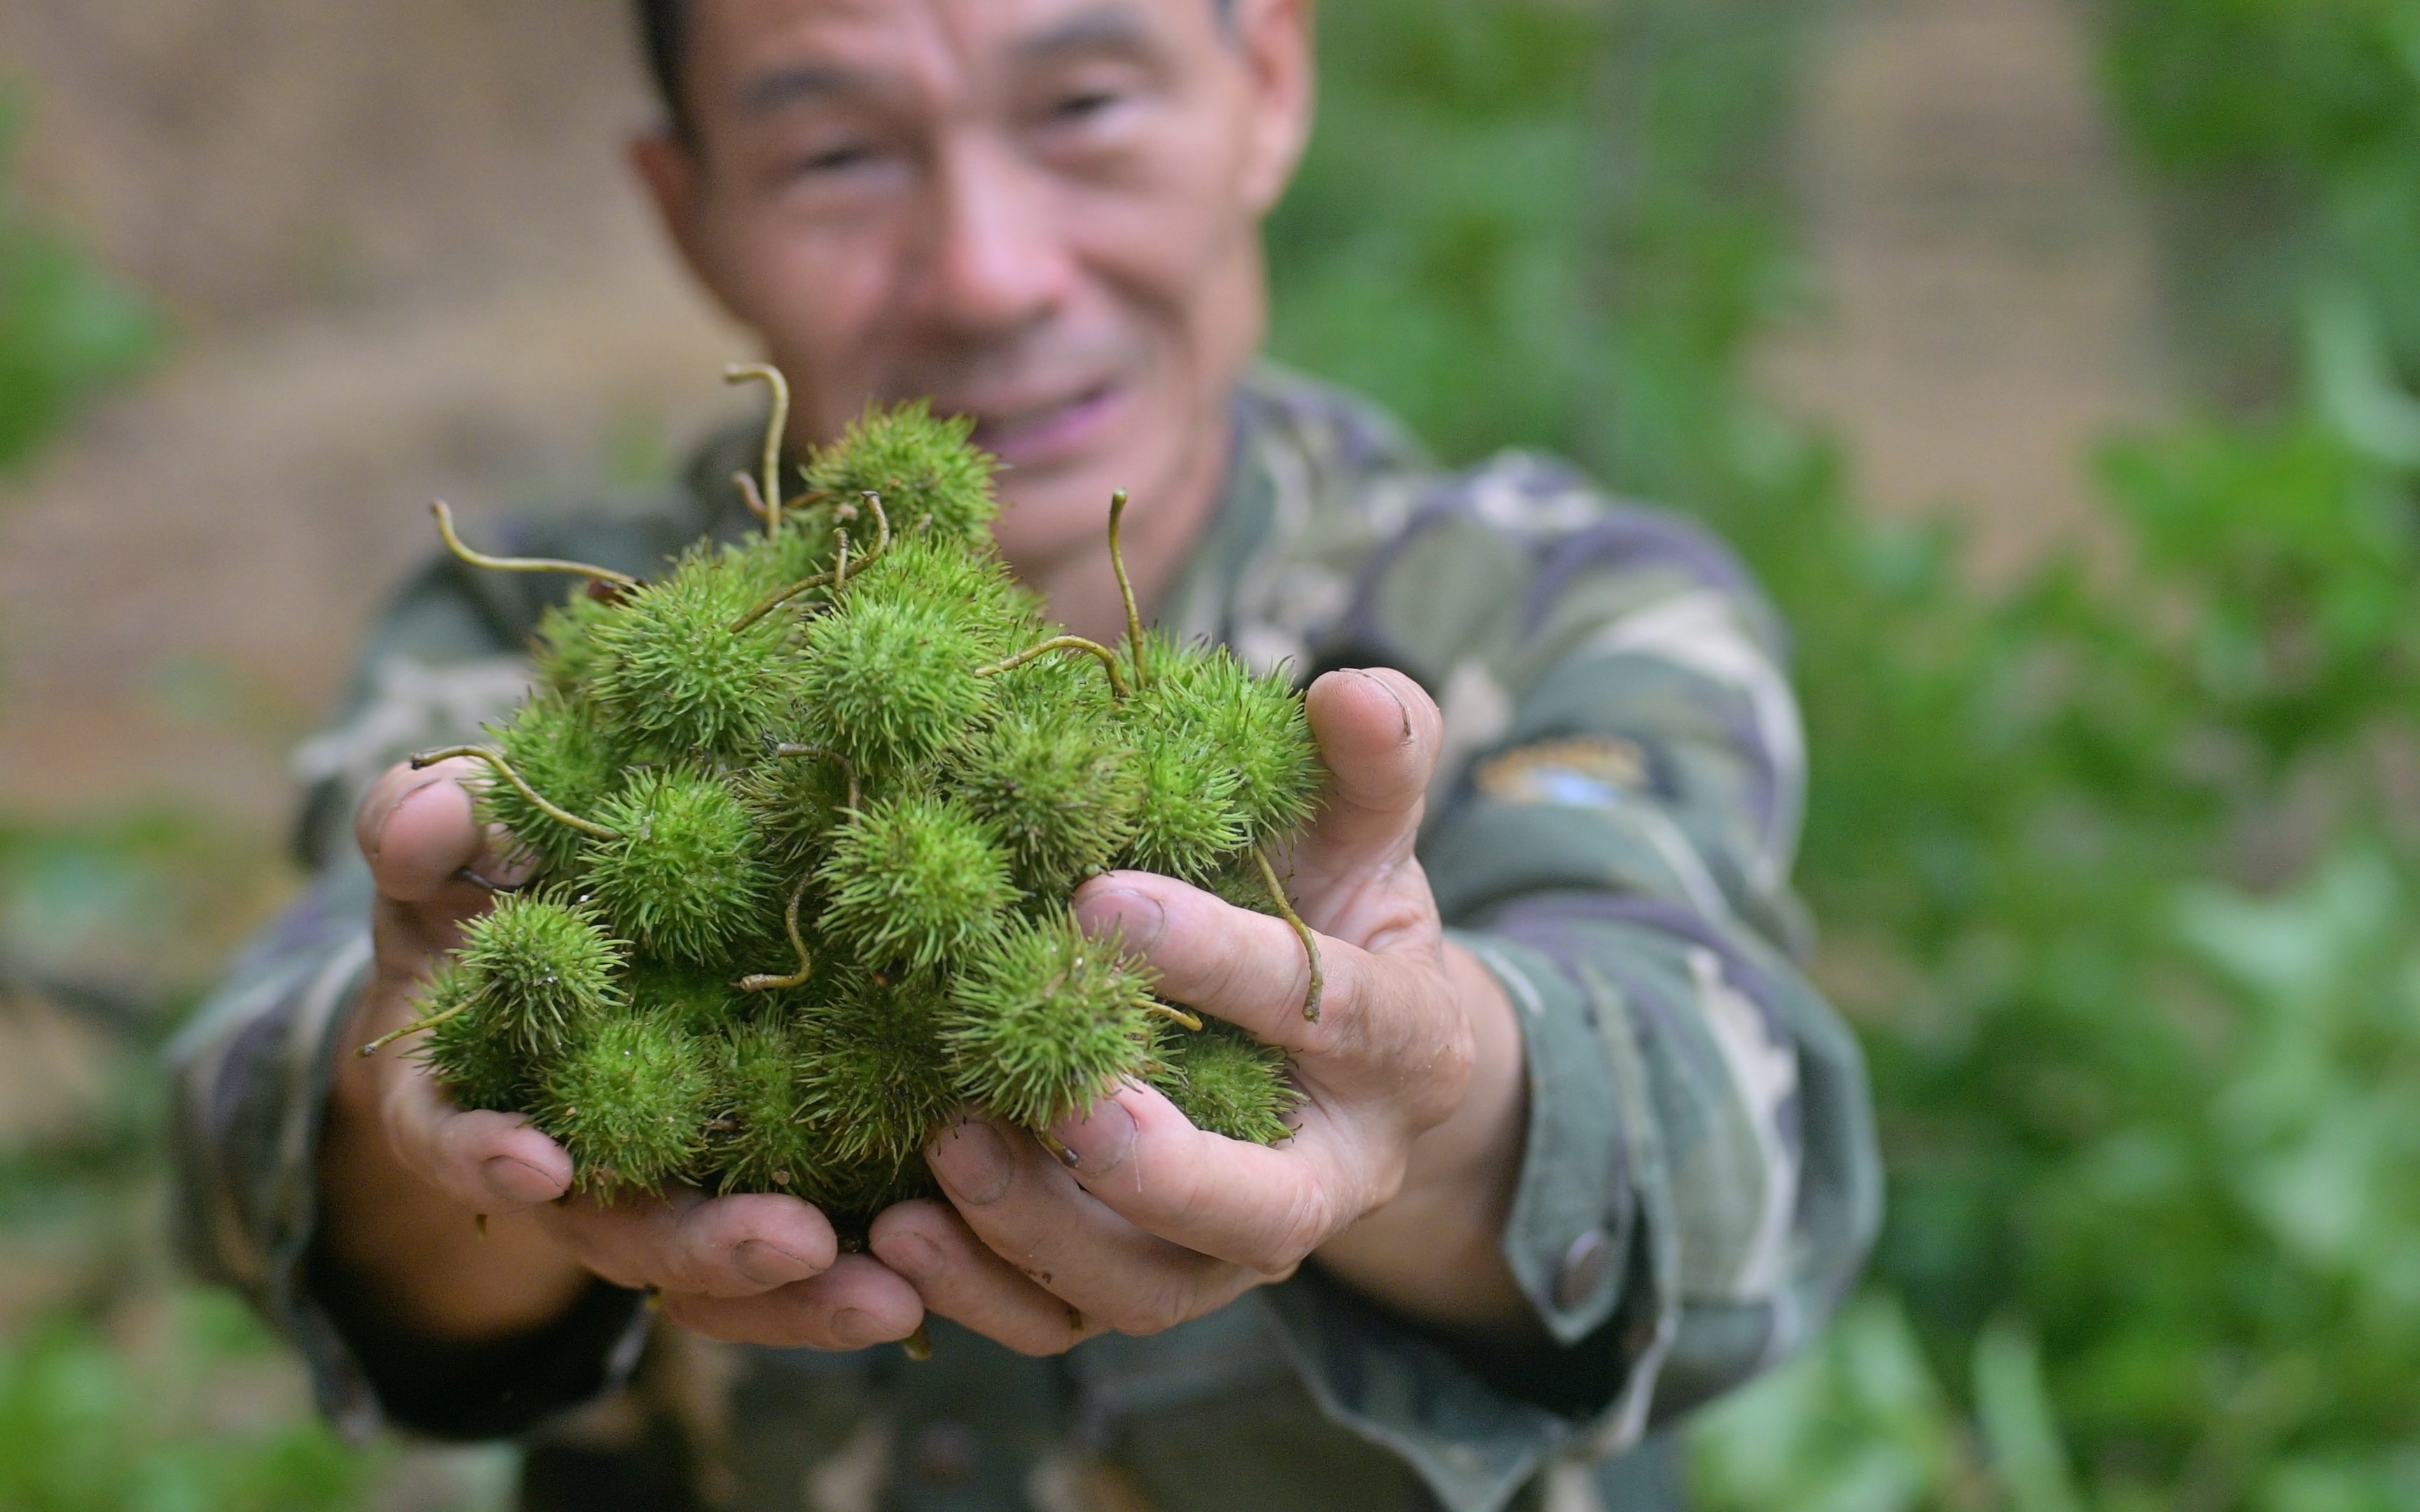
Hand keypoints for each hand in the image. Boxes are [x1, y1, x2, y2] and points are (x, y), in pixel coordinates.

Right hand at [316, 757, 924, 1349]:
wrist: (562, 924)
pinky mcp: (753, 1180)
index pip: (456, 1139)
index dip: (487, 1157)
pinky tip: (940, 1263)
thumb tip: (420, 822)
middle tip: (795, 1245)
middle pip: (627, 1233)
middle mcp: (565, 1171)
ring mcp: (663, 1187)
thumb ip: (418, 830)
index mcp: (466, 1095)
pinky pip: (803, 1248)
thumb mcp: (443, 849)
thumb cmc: (483, 886)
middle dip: (707, 1247)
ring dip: (804, 1295)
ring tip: (895, 1298)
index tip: (538, 1165)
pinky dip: (862, 1264)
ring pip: (725, 1271)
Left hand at [867, 668, 1532, 1353]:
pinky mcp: (1145, 1285)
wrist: (1346, 1057)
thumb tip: (1351, 687)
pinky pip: (1069, 1324)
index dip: (1224, 964)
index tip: (1102, 899)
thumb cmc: (1336, 907)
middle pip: (1264, 1209)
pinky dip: (984, 1298)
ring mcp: (1231, 1249)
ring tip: (943, 1155)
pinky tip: (896, 1233)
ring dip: (1045, 1237)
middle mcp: (1329, 1174)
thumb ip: (1370, 757)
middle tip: (1064, 1103)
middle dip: (1162, 1169)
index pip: (1328, 1014)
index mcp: (1400, 1049)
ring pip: (1153, 1288)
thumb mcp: (1366, 830)